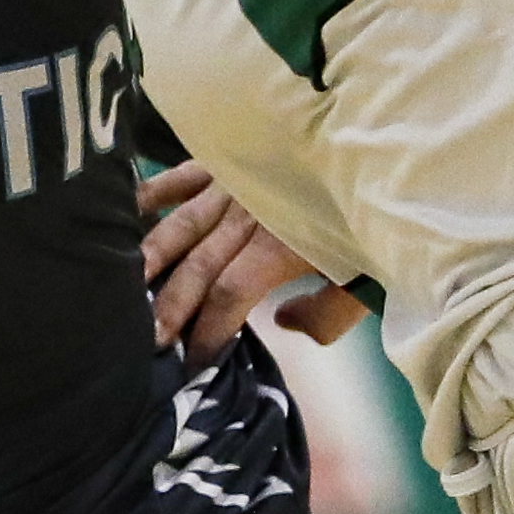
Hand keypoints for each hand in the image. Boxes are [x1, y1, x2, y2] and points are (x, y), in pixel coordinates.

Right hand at [135, 163, 365, 355]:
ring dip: (150, 257)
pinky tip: (127, 212)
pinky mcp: (233, 158)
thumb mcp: (368, 282)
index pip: (229, 296)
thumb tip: (281, 323)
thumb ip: (326, 315)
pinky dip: (154, 192)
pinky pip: (184, 174)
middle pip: (197, 266)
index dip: (207, 332)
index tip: (193, 364)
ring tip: (123, 288)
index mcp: (282, 246)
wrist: (390, 150)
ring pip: (181, 222)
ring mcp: (237, 182)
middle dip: (169, 307)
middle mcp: (250, 214)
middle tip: (144, 341)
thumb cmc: (380, 225)